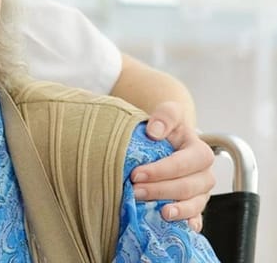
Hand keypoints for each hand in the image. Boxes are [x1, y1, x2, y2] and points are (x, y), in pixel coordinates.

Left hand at [131, 102, 214, 230]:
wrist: (168, 140)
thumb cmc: (167, 128)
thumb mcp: (168, 113)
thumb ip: (165, 116)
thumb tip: (155, 131)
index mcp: (200, 152)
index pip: (185, 163)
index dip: (161, 170)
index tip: (136, 174)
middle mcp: (204, 175)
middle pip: (188, 187)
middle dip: (161, 191)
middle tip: (136, 192)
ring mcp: (201, 193)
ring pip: (194, 205)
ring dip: (176, 210)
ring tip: (158, 213)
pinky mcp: (194, 207)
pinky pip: (195, 218)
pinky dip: (188, 224)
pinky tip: (178, 227)